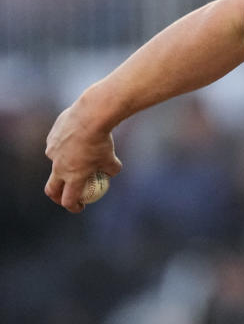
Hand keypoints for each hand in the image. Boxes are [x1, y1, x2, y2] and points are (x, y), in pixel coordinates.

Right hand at [44, 97, 122, 212]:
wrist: (90, 116)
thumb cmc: (102, 141)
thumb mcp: (111, 158)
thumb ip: (111, 169)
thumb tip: (111, 173)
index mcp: (73, 176)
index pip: (68, 199)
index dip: (73, 206)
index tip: (80, 206)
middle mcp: (58, 166)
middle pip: (51, 189)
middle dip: (57, 196)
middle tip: (66, 195)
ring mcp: (52, 152)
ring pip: (55, 163)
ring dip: (63, 166)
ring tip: (77, 158)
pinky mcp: (51, 138)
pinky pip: (56, 146)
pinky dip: (65, 147)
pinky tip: (76, 138)